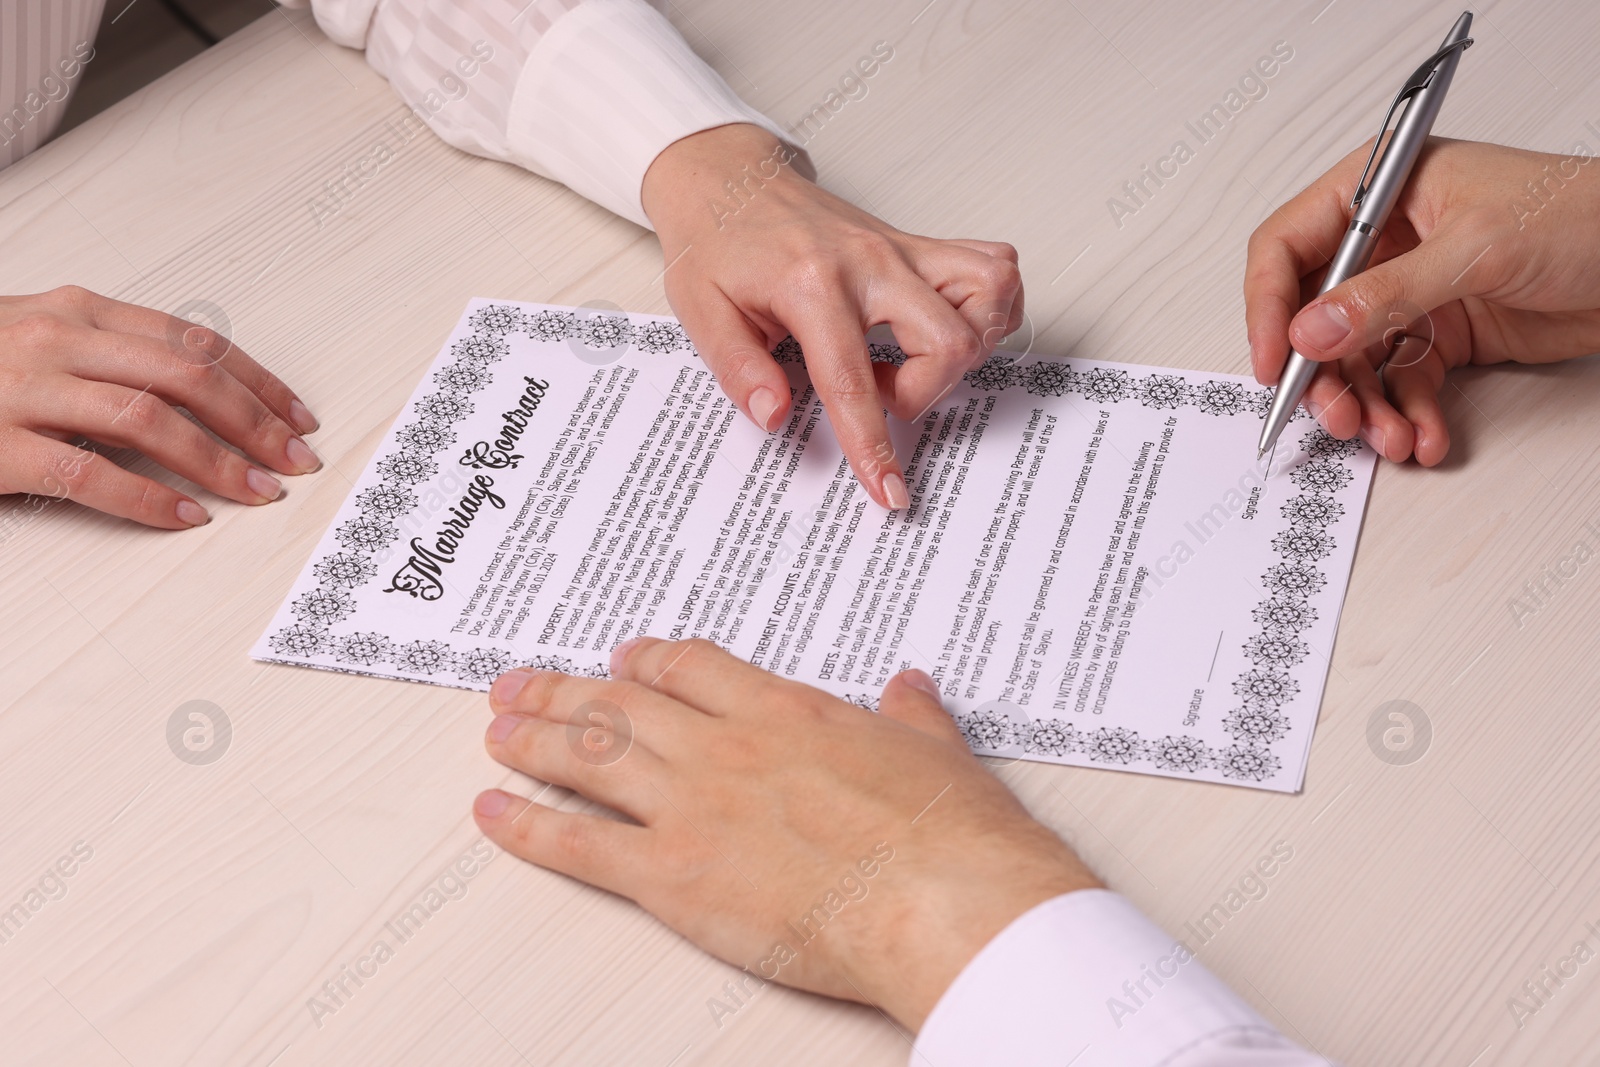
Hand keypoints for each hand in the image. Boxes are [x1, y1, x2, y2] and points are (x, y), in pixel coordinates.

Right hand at [0, 286, 319, 527]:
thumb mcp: (43, 339)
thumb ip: (114, 354)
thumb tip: (206, 392)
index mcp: (78, 309)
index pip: (193, 341)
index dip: (257, 381)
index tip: (298, 416)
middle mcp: (57, 338)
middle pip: (186, 376)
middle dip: (255, 422)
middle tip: (297, 461)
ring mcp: (24, 389)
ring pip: (149, 419)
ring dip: (217, 461)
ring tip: (258, 492)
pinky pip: (88, 473)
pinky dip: (146, 499)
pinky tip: (185, 518)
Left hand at [473, 638, 1096, 1029]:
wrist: (940, 899)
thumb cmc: (947, 835)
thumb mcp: (937, 751)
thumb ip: (911, 714)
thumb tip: (909, 688)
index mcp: (783, 711)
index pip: (691, 668)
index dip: (647, 663)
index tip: (624, 662)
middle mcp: (724, 747)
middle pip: (619, 704)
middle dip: (562, 691)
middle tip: (521, 685)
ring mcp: (690, 807)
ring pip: (587, 757)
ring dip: (532, 740)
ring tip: (497, 729)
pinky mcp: (671, 876)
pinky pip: (577, 843)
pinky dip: (525, 825)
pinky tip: (493, 811)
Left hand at [642, 123, 1023, 509]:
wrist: (727, 177)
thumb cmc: (716, 241)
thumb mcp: (700, 310)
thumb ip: (738, 368)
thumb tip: (775, 416)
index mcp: (811, 283)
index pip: (853, 381)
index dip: (873, 446)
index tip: (888, 491)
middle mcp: (871, 261)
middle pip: (949, 342)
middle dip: (924, 394)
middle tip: (878, 392)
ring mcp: (903, 248)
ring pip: (991, 293)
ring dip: (967, 347)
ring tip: (914, 360)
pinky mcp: (919, 244)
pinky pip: (993, 265)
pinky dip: (989, 305)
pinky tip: (946, 327)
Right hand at [1245, 137, 1599, 464]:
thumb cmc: (1587, 215)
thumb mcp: (1477, 248)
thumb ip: (1387, 294)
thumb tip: (1311, 331)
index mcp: (1381, 189)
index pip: (1288, 246)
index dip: (1268, 305)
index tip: (1274, 361)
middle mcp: (1388, 239)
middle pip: (1313, 316)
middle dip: (1323, 375)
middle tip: (1336, 416)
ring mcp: (1414, 289)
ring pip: (1356, 361)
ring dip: (1368, 406)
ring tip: (1389, 438)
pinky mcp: (1444, 332)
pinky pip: (1403, 383)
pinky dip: (1409, 414)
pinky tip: (1423, 435)